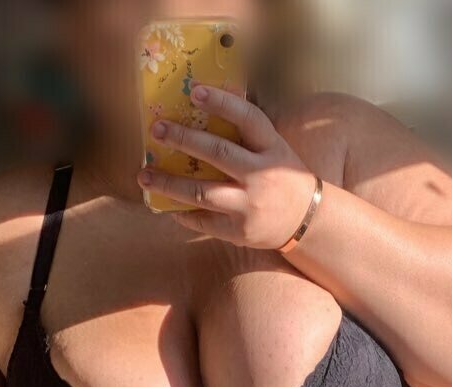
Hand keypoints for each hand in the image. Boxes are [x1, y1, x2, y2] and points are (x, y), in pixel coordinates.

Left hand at [136, 85, 317, 249]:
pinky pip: (204, 221)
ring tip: (144, 176)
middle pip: (217, 152)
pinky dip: (183, 214)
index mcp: (271, 148)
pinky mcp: (240, 231)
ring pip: (202, 192)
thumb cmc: (283, 177)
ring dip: (168, 184)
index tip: (195, 91)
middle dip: (183, 139)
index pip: (247, 118)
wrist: (307, 221)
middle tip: (156, 130)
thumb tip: (206, 107)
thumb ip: (247, 134)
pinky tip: (167, 205)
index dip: (221, 103)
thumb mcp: (274, 149)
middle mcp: (260, 175)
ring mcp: (249, 205)